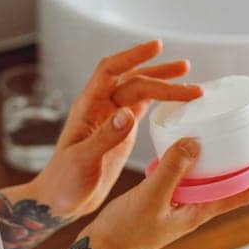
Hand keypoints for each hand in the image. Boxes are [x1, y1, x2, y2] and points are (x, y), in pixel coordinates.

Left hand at [33, 39, 202, 222]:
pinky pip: (142, 107)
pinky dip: (160, 101)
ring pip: (139, 91)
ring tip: (188, 76)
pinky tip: (176, 100)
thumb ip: (105, 138)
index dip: (132, 55)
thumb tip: (129, 113)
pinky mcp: (121, 132)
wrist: (59, 201)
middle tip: (188, 73)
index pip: (110, 71)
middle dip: (160, 75)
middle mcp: (100, 107)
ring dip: (162, 82)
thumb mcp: (83, 161)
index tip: (157, 47)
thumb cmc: (64, 182)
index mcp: (87, 108)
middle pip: (133, 81)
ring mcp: (112, 118)